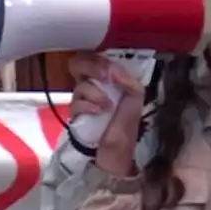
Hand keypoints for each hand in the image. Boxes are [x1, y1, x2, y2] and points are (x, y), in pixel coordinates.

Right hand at [67, 52, 144, 173]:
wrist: (117, 153)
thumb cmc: (126, 124)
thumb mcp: (135, 97)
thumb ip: (128, 79)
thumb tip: (112, 69)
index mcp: (107, 78)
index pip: (93, 56)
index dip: (98, 57)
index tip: (109, 65)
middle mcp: (91, 84)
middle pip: (78, 62)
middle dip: (91, 66)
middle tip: (104, 75)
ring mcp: (81, 98)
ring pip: (79, 83)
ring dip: (95, 91)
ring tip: (107, 105)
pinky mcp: (74, 114)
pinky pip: (76, 102)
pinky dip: (88, 104)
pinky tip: (99, 112)